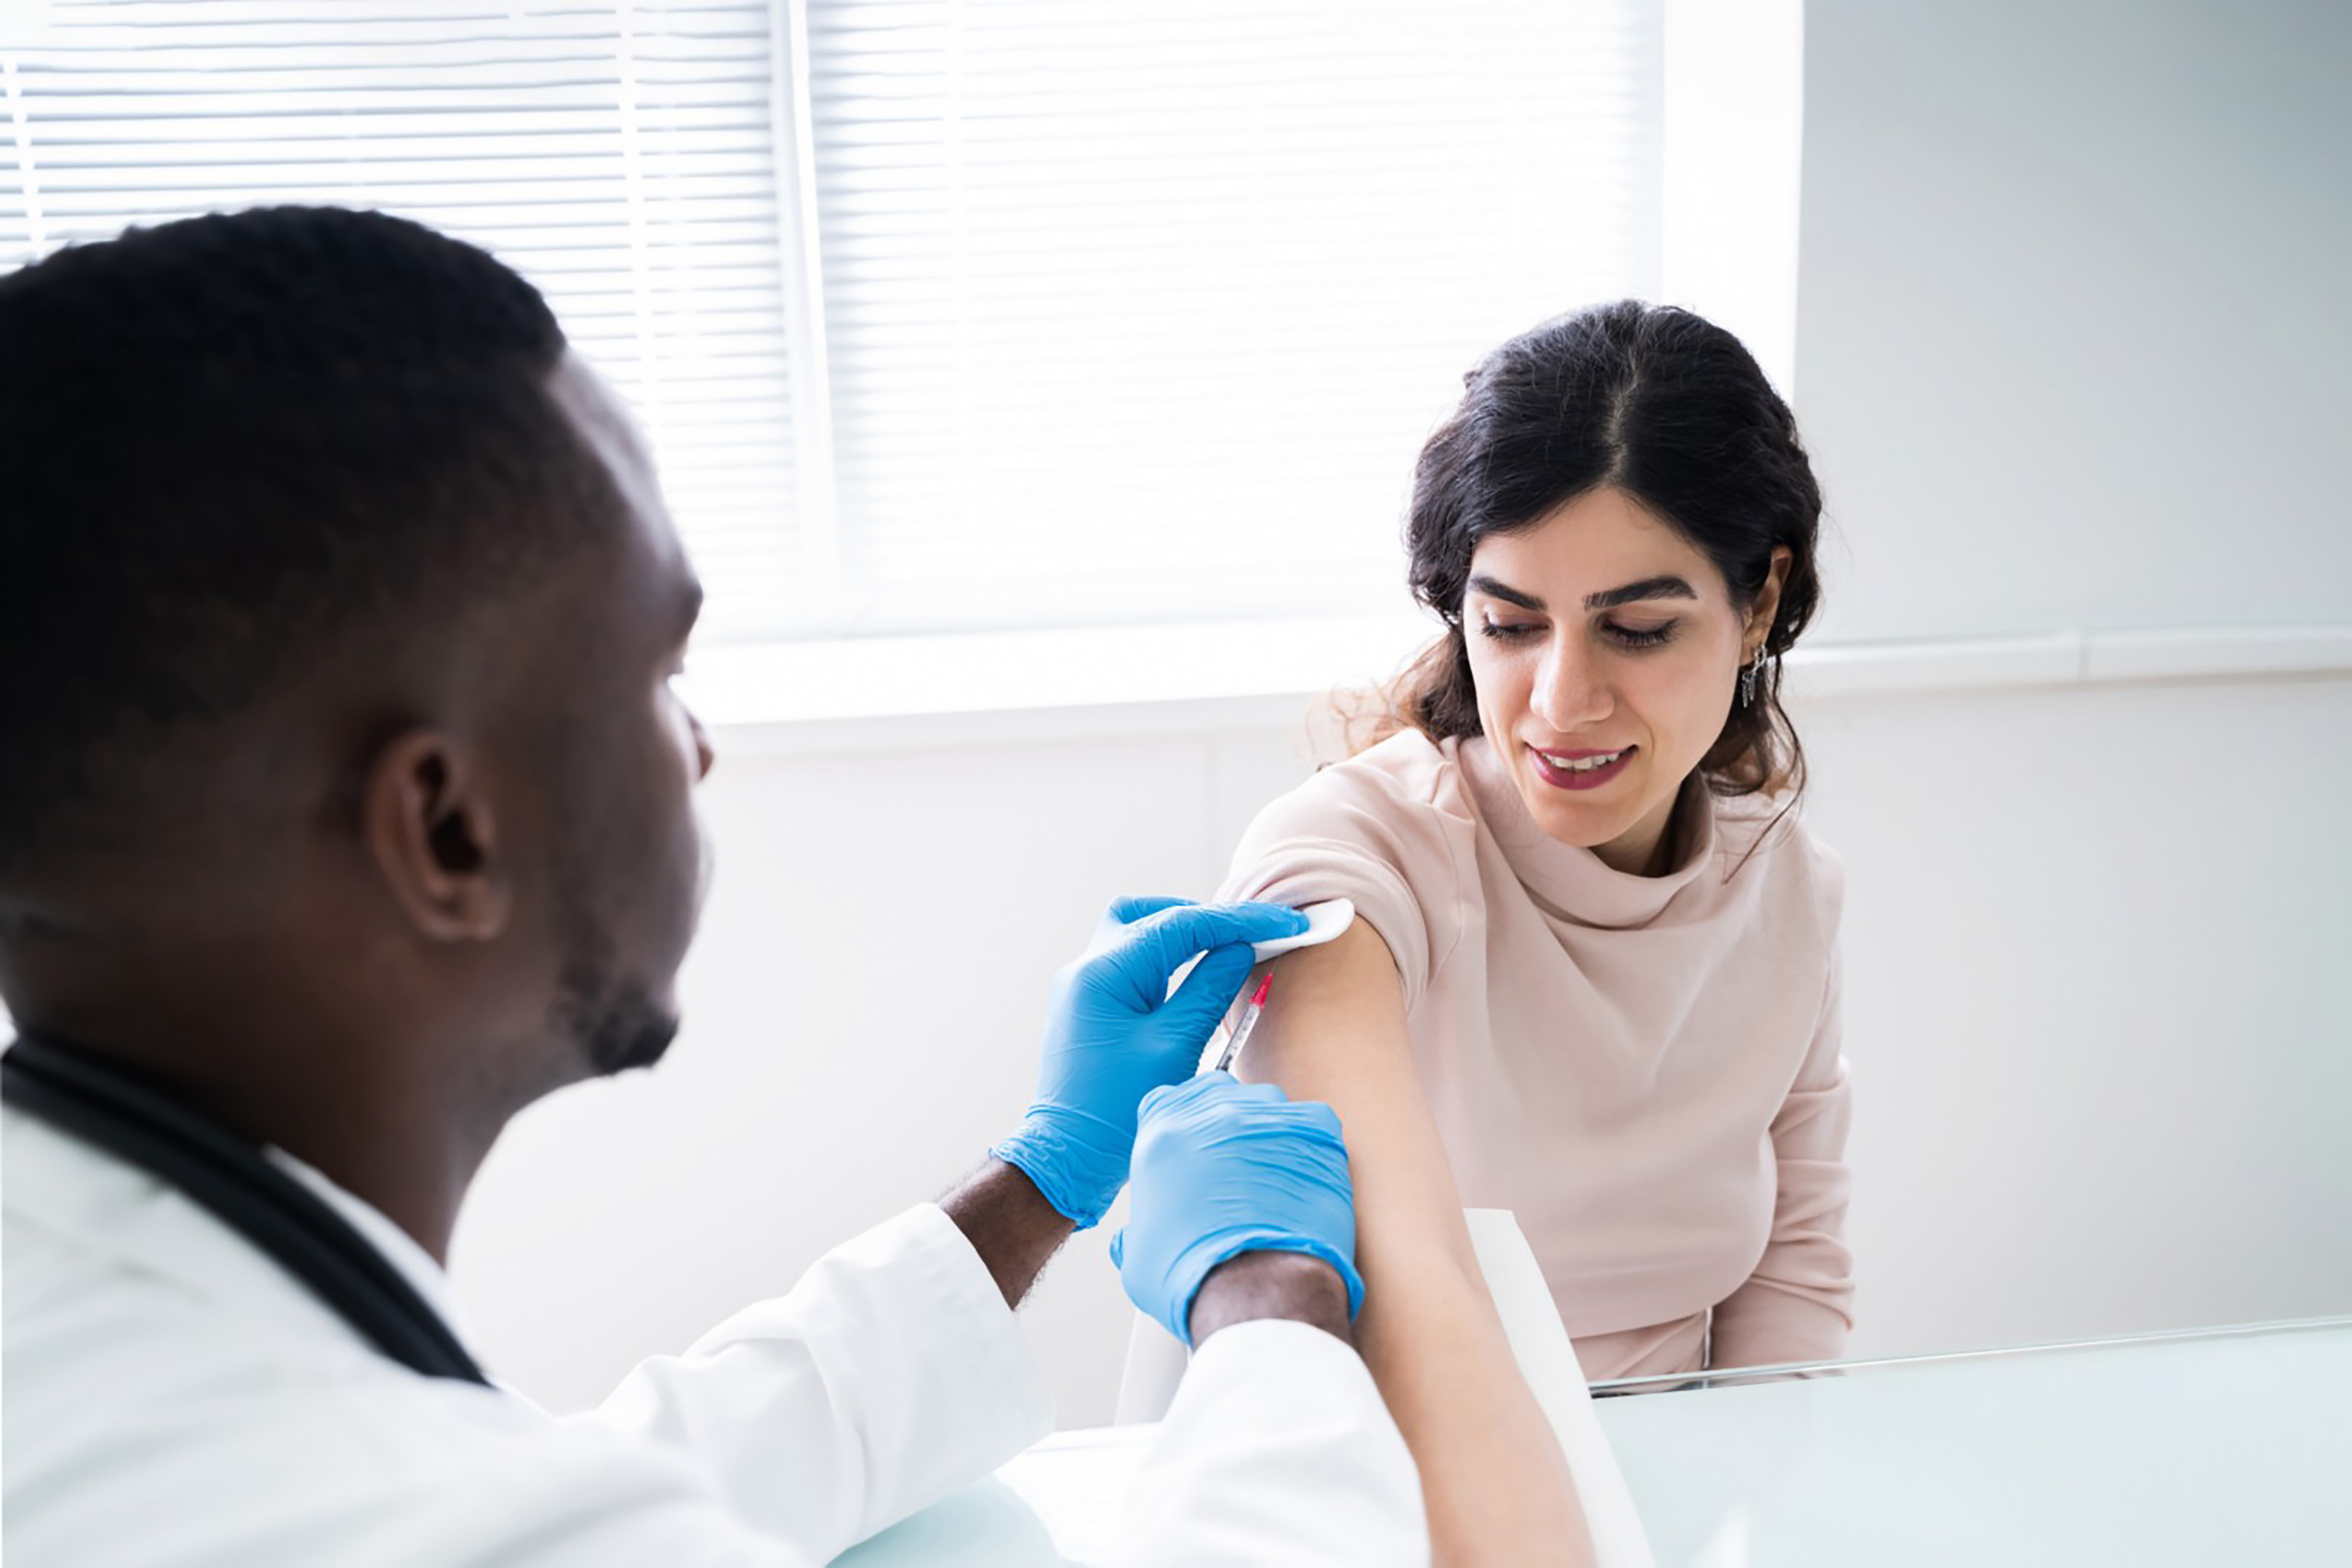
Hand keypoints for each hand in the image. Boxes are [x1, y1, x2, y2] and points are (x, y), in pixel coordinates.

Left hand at [989, 896, 1307, 1227]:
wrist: (1067, 1158)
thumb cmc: (1114, 1111)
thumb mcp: (1174, 1048)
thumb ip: (1209, 992)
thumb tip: (1240, 951)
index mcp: (1102, 973)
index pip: (1181, 924)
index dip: (1239, 920)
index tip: (1284, 922)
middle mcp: (1087, 969)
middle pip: (1156, 916)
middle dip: (1210, 920)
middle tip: (1257, 932)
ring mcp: (1086, 987)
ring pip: (1141, 933)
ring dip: (1187, 937)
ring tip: (1232, 950)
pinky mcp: (1093, 1007)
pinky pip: (1135, 964)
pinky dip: (1171, 962)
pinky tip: (1200, 975)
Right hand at [1109, 1071, 1364, 1345]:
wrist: (1259, 1292)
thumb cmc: (1196, 1279)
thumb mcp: (1139, 1257)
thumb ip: (1134, 1233)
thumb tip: (1130, 1240)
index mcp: (1163, 1136)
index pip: (1165, 1101)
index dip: (1180, 1124)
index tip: (1192, 1149)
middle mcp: (1213, 1115)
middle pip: (1218, 1094)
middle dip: (1223, 1122)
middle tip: (1234, 1164)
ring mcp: (1266, 1117)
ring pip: (1267, 1102)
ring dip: (1268, 1129)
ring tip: (1274, 1173)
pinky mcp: (1315, 1130)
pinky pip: (1314, 1118)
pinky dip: (1312, 1140)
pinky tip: (1306, 1174)